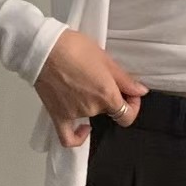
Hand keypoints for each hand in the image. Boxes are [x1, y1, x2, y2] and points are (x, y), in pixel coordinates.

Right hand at [33, 29, 149, 148]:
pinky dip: (78, 137)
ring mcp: (75, 114)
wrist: (44, 49)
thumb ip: (125, 80)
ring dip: (92, 103)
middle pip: (109, 111)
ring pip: (91, 115)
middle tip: (100, 77)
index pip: (128, 115)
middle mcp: (93, 109)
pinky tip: (84, 129)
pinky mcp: (58, 116)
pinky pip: (68, 137)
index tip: (128, 94)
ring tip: (83, 81)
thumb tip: (140, 91)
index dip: (132, 105)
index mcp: (107, 95)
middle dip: (109, 97)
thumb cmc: (74, 48)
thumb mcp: (106, 60)